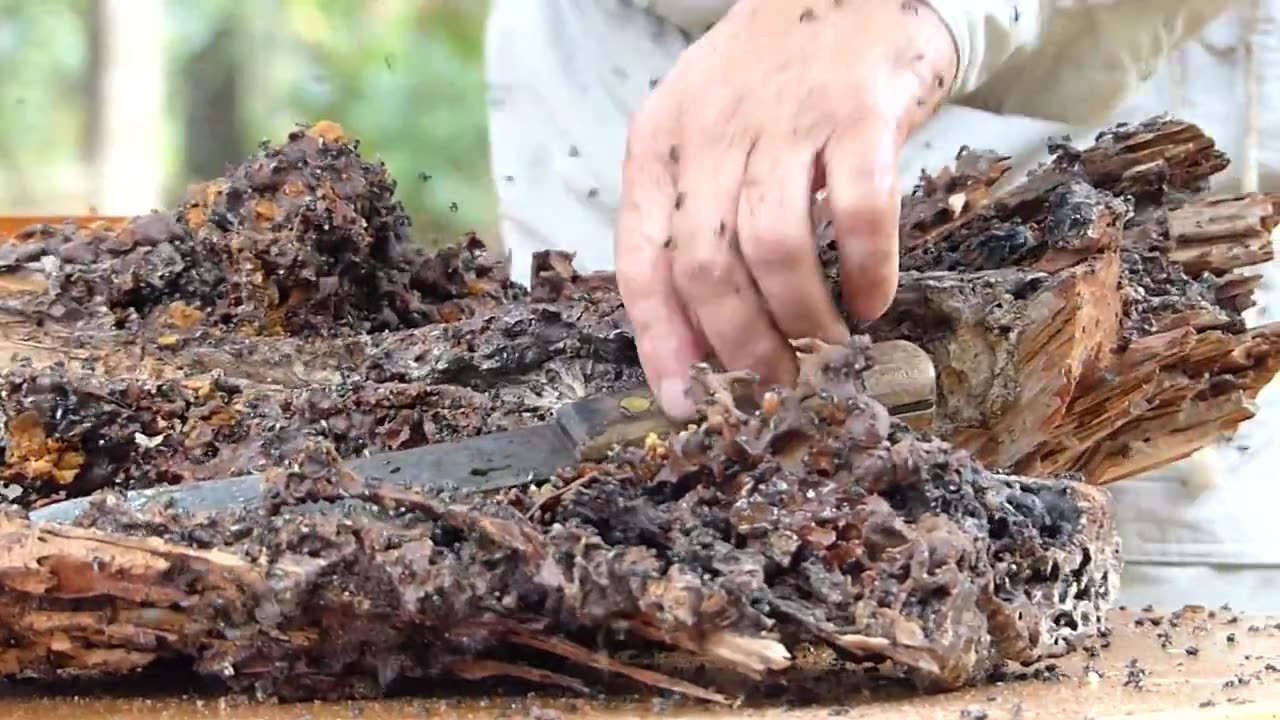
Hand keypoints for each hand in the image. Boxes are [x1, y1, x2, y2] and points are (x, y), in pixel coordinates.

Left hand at [615, 0, 956, 418]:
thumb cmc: (766, 86)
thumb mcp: (702, 141)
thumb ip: (690, 228)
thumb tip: (692, 343)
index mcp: (659, 145)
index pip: (641, 262)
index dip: (660, 343)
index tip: (685, 404)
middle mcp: (711, 132)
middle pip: (706, 267)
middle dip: (742, 345)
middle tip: (778, 381)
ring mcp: (786, 119)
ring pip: (774, 249)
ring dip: (803, 318)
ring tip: (827, 343)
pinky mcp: (860, 111)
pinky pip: (859, 212)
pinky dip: (868, 271)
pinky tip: (873, 299)